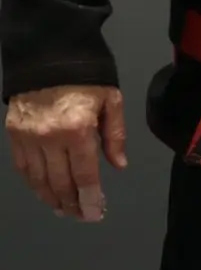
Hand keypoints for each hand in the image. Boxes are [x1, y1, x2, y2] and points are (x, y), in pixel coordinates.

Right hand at [5, 85, 127, 221]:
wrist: (47, 54)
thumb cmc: (86, 77)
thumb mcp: (112, 100)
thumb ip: (114, 135)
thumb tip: (118, 165)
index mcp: (77, 130)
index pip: (84, 175)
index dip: (90, 199)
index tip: (95, 213)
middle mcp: (49, 137)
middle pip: (60, 183)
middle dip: (72, 203)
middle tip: (82, 215)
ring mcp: (28, 137)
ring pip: (38, 179)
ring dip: (52, 198)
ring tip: (64, 209)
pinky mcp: (13, 133)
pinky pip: (23, 166)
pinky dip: (33, 183)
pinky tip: (44, 191)